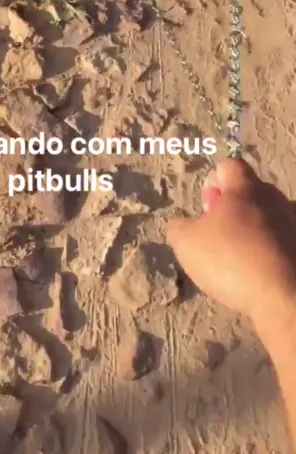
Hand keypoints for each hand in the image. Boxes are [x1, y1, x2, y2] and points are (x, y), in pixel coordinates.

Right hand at [167, 159, 295, 324]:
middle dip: (232, 207)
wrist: (283, 297)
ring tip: (240, 258)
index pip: (229, 165)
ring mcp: (293, 222)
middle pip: (250, 191)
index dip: (212, 181)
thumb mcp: (186, 244)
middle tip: (218, 234)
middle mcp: (274, 198)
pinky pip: (281, 239)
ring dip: (252, 229)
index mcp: (245, 188)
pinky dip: (269, 250)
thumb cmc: (231, 260)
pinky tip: (259, 272)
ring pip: (267, 216)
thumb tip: (180, 224)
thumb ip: (178, 227)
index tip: (206, 207)